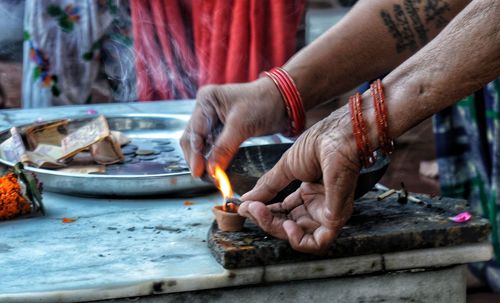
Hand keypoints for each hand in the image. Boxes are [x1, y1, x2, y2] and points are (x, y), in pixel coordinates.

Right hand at [180, 77, 287, 176]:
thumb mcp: (241, 125)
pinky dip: (213, 158)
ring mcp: (213, 119)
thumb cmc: (264, 103)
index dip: (195, 154)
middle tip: (205, 177)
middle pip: (193, 139)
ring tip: (211, 176)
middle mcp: (206, 108)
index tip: (198, 172)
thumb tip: (211, 170)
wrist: (284, 100)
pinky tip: (217, 169)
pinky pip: (212, 146)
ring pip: (201, 144)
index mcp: (206, 100)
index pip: (194, 132)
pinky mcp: (223, 128)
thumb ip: (223, 148)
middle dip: (197, 158)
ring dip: (204, 160)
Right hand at [238, 106, 360, 253]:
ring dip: (276, 229)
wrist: (335, 136)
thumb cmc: (319, 143)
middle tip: (251, 209)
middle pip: (286, 226)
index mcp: (308, 194)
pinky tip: (286, 226)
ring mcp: (328, 213)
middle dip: (265, 220)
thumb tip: (247, 200)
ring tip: (263, 214)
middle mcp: (318, 206)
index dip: (262, 212)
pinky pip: (318, 243)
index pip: (282, 213)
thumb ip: (268, 186)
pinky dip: (298, 241)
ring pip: (299, 237)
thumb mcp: (286, 167)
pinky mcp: (336, 217)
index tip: (245, 206)